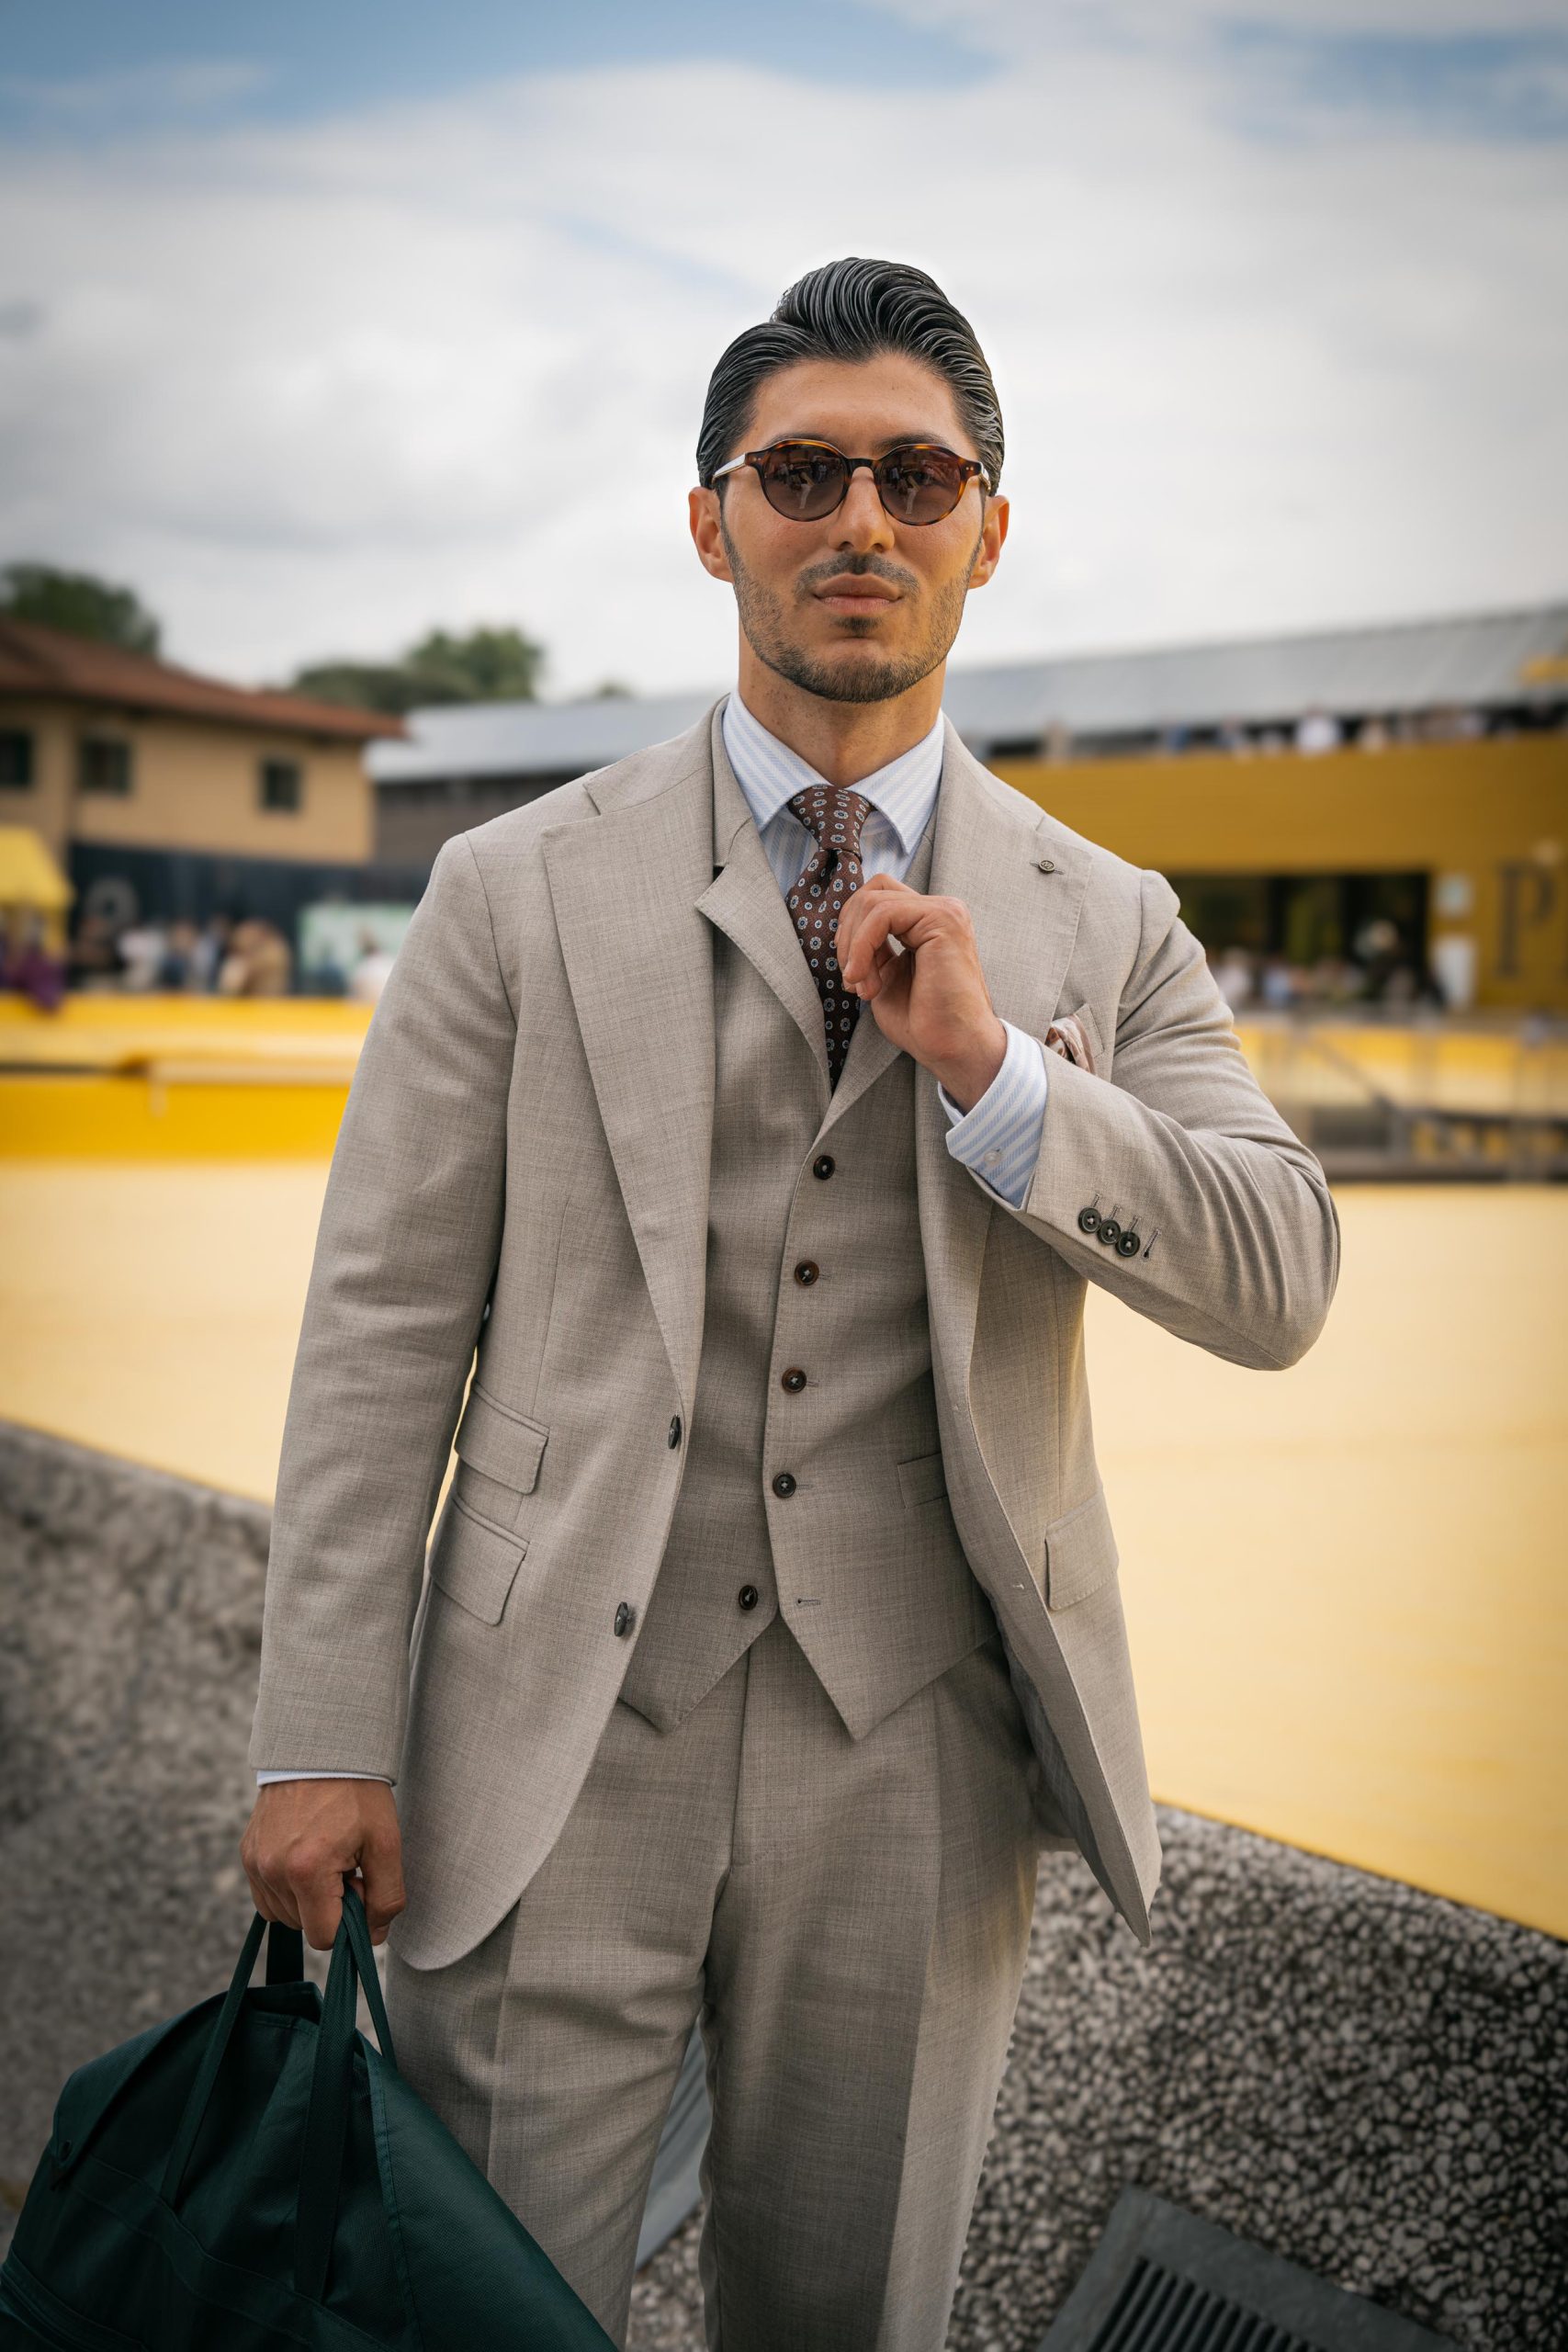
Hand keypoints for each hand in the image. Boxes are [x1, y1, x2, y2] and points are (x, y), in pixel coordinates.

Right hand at [240, 1779, 405, 1950]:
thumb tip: (373, 1936)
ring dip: (307, 1899)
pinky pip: (266, 1895)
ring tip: (327, 1856)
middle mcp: (271, 1871)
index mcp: (306, 1871)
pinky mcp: (247, 1853)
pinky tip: (307, 1857)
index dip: (349, 1920)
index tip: (359, 1882)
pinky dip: (288, 1888)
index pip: (324, 1937)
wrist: (322, 1746)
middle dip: (328, 1906)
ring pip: (283, 1914)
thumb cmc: (358, 1792)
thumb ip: (386, 1897)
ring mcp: (255, 1862)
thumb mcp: (386, 1843)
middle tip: (346, 1863)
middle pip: (303, 1926)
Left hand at [835, 873, 1006, 1111]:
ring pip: (872, 902)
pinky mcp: (942, 919)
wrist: (953, 1048)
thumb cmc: (922, 1021)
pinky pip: (882, 914)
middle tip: (852, 979)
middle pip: (872, 891)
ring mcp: (944, 911)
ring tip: (863, 986)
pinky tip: (866, 981)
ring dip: (854, 948)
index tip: (852, 975)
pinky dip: (862, 946)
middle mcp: (940, 910)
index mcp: (928, 922)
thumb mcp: (885, 975)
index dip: (851, 931)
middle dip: (848, 934)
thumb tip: (845, 928)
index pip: (877, 898)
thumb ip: (871, 947)